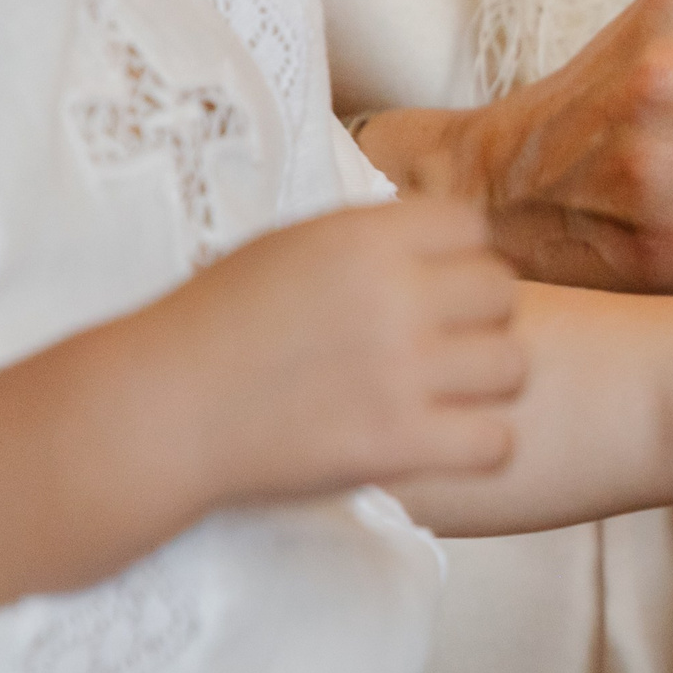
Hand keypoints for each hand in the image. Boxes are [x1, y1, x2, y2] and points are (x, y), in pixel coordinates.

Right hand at [138, 199, 527, 508]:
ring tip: (450, 393)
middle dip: (478, 316)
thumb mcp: (289, 246)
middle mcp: (393, 297)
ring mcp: (401, 372)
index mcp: (363, 238)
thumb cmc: (215, 324)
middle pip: (501, 292)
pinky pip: (496, 442)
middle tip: (444, 342)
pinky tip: (447, 442)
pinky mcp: (398, 443)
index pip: (473, 226)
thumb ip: (368, 239)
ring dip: (486, 381)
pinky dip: (480, 446)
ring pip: (512, 366)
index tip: (434, 283)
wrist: (160, 411)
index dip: (459, 255)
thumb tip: (437, 233)